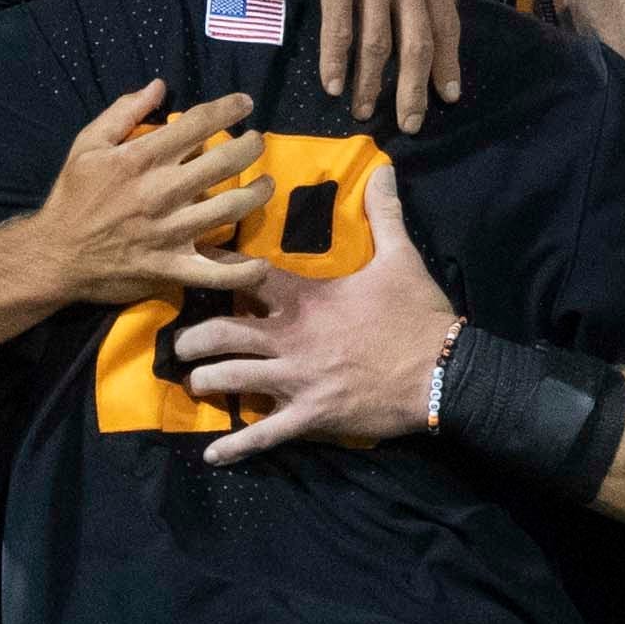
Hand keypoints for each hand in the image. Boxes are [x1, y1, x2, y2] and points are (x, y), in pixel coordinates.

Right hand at [22, 81, 264, 306]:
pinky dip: (243, 272)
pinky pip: (215, 274)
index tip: (245, 104)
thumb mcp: (88, 144)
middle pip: (224, 162)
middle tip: (257, 142)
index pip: (198, 124)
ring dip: (257, 194)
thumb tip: (159, 86)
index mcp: (141, 158)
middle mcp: (161, 192)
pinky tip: (262, 264)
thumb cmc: (72, 197)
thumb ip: (124, 112)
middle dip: (250, 146)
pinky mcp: (171, 268)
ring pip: (230, 209)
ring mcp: (170, 232)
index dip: (229, 109)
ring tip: (266, 184)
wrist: (54, 255)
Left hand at [177, 167, 449, 461]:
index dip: (216, 266)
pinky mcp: (309, 416)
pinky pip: (263, 435)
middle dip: (193, 339)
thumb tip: (383, 168)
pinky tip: (211, 455)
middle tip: (180, 343)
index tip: (191, 262)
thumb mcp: (401, 257)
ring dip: (205, 382)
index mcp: (306, 298)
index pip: (247, 275)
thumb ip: (384, 214)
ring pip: (231, 380)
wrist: (444, 372)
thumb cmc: (418, 315)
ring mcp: (296, 380)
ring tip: (193, 383)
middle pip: (221, 333)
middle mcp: (291, 338)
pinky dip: (234, 447)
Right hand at [266, 0, 460, 132]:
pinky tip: (334, 87)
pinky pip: (339, 31)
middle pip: (417, 43)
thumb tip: (437, 8)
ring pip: (377, 44)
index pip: (446, 23)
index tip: (447, 97)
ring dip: (370, 85)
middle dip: (414, 90)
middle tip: (410, 124)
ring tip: (364, 112)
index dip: (447, 65)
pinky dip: (336, 63)